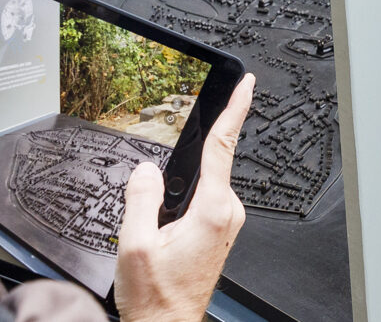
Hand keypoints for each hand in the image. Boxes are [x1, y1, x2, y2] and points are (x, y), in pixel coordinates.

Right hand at [115, 73, 254, 321]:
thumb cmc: (157, 297)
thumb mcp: (135, 244)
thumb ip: (141, 198)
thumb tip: (148, 169)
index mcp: (212, 209)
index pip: (223, 145)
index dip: (234, 109)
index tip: (245, 84)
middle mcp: (227, 213)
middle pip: (206, 165)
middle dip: (178, 171)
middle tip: (155, 214)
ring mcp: (226, 223)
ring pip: (200, 185)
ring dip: (177, 194)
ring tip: (156, 234)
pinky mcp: (220, 231)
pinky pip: (202, 200)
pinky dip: (182, 204)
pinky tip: (164, 232)